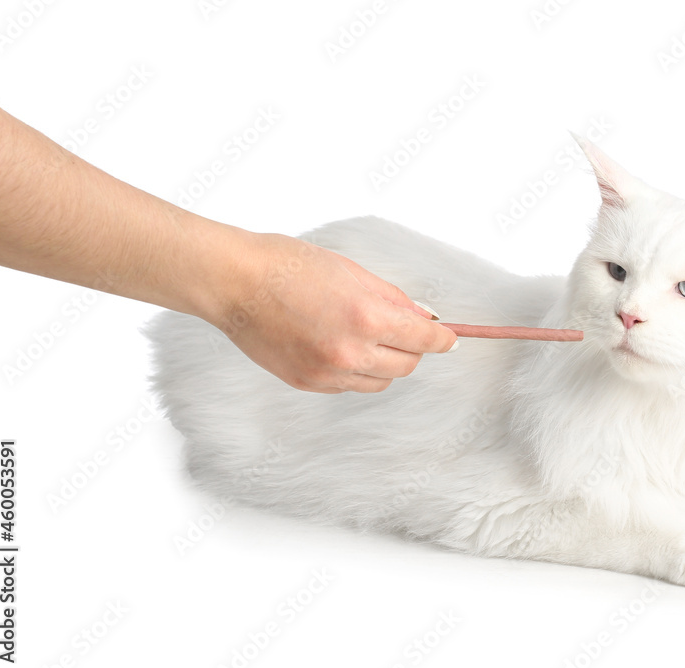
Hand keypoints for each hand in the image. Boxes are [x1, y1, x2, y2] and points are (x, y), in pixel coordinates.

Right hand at [208, 232, 456, 393]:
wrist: (234, 283)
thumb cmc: (288, 266)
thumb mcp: (351, 271)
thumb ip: (392, 298)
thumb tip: (423, 317)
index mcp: (365, 317)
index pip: (423, 340)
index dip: (443, 340)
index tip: (450, 339)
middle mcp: (350, 352)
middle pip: (406, 366)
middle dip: (413, 349)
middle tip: (405, 330)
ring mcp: (327, 373)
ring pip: (379, 381)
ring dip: (385, 362)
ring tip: (366, 335)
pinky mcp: (307, 383)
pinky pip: (349, 386)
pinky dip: (355, 370)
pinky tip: (339, 344)